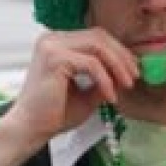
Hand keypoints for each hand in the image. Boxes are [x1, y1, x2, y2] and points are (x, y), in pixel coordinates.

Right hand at [3, 29, 140, 148]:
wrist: (31, 128)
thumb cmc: (53, 114)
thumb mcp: (87, 93)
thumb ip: (104, 79)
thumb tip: (127, 72)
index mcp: (58, 43)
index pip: (95, 37)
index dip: (118, 51)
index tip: (133, 68)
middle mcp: (52, 39)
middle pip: (99, 36)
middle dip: (121, 56)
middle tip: (135, 75)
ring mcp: (52, 46)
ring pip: (98, 46)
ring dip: (117, 66)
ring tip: (127, 84)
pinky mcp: (55, 58)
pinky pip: (92, 64)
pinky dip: (105, 79)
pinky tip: (110, 95)